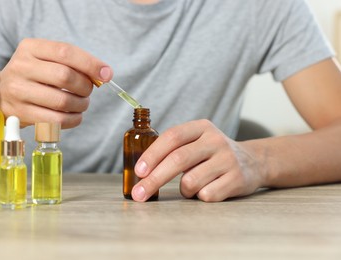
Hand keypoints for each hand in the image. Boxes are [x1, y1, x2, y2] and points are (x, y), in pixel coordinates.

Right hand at [0, 38, 112, 127]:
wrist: (0, 93)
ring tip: (81, 103)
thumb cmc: (33, 74)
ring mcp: (18, 91)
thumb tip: (105, 74)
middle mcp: (21, 67)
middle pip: (65, 76)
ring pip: (62, 101)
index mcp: (30, 48)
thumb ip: (73, 63)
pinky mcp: (21, 113)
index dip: (90, 64)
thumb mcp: (46, 59)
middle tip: (88, 91)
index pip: (65, 52)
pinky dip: (73, 119)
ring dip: (81, 104)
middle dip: (85, 86)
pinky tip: (74, 115)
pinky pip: (56, 120)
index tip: (106, 74)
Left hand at [132, 119, 265, 201]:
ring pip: (190, 181)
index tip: (139, 171)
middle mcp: (215, 140)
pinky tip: (209, 188)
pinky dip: (200, 196)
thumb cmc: (213, 154)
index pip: (172, 137)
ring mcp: (228, 159)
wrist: (254, 162)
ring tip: (192, 186)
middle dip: (154, 179)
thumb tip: (140, 170)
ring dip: (184, 190)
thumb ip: (174, 148)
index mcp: (201, 127)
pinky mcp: (237, 179)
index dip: (152, 154)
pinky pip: (207, 195)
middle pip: (178, 159)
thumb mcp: (197, 141)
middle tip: (139, 195)